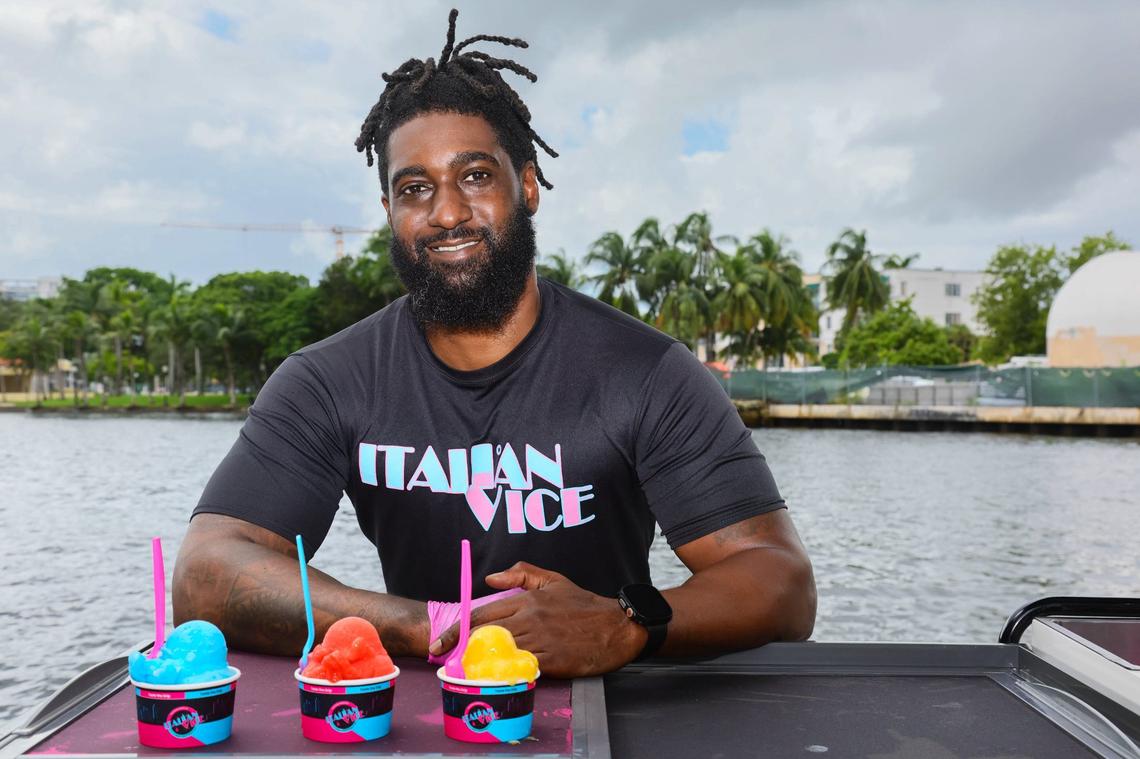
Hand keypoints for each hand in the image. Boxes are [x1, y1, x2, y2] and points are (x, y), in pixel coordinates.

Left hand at [428, 562, 647, 677]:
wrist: (617, 627)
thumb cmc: (584, 604)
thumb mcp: (554, 580)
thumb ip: (521, 575)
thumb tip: (490, 579)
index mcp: (527, 600)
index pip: (482, 614)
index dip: (457, 629)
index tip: (440, 642)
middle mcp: (530, 619)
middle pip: (484, 635)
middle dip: (461, 648)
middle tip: (444, 659)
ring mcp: (540, 641)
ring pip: (498, 653)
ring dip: (480, 663)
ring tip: (465, 671)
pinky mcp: (551, 661)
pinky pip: (520, 668)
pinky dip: (505, 674)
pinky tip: (493, 679)